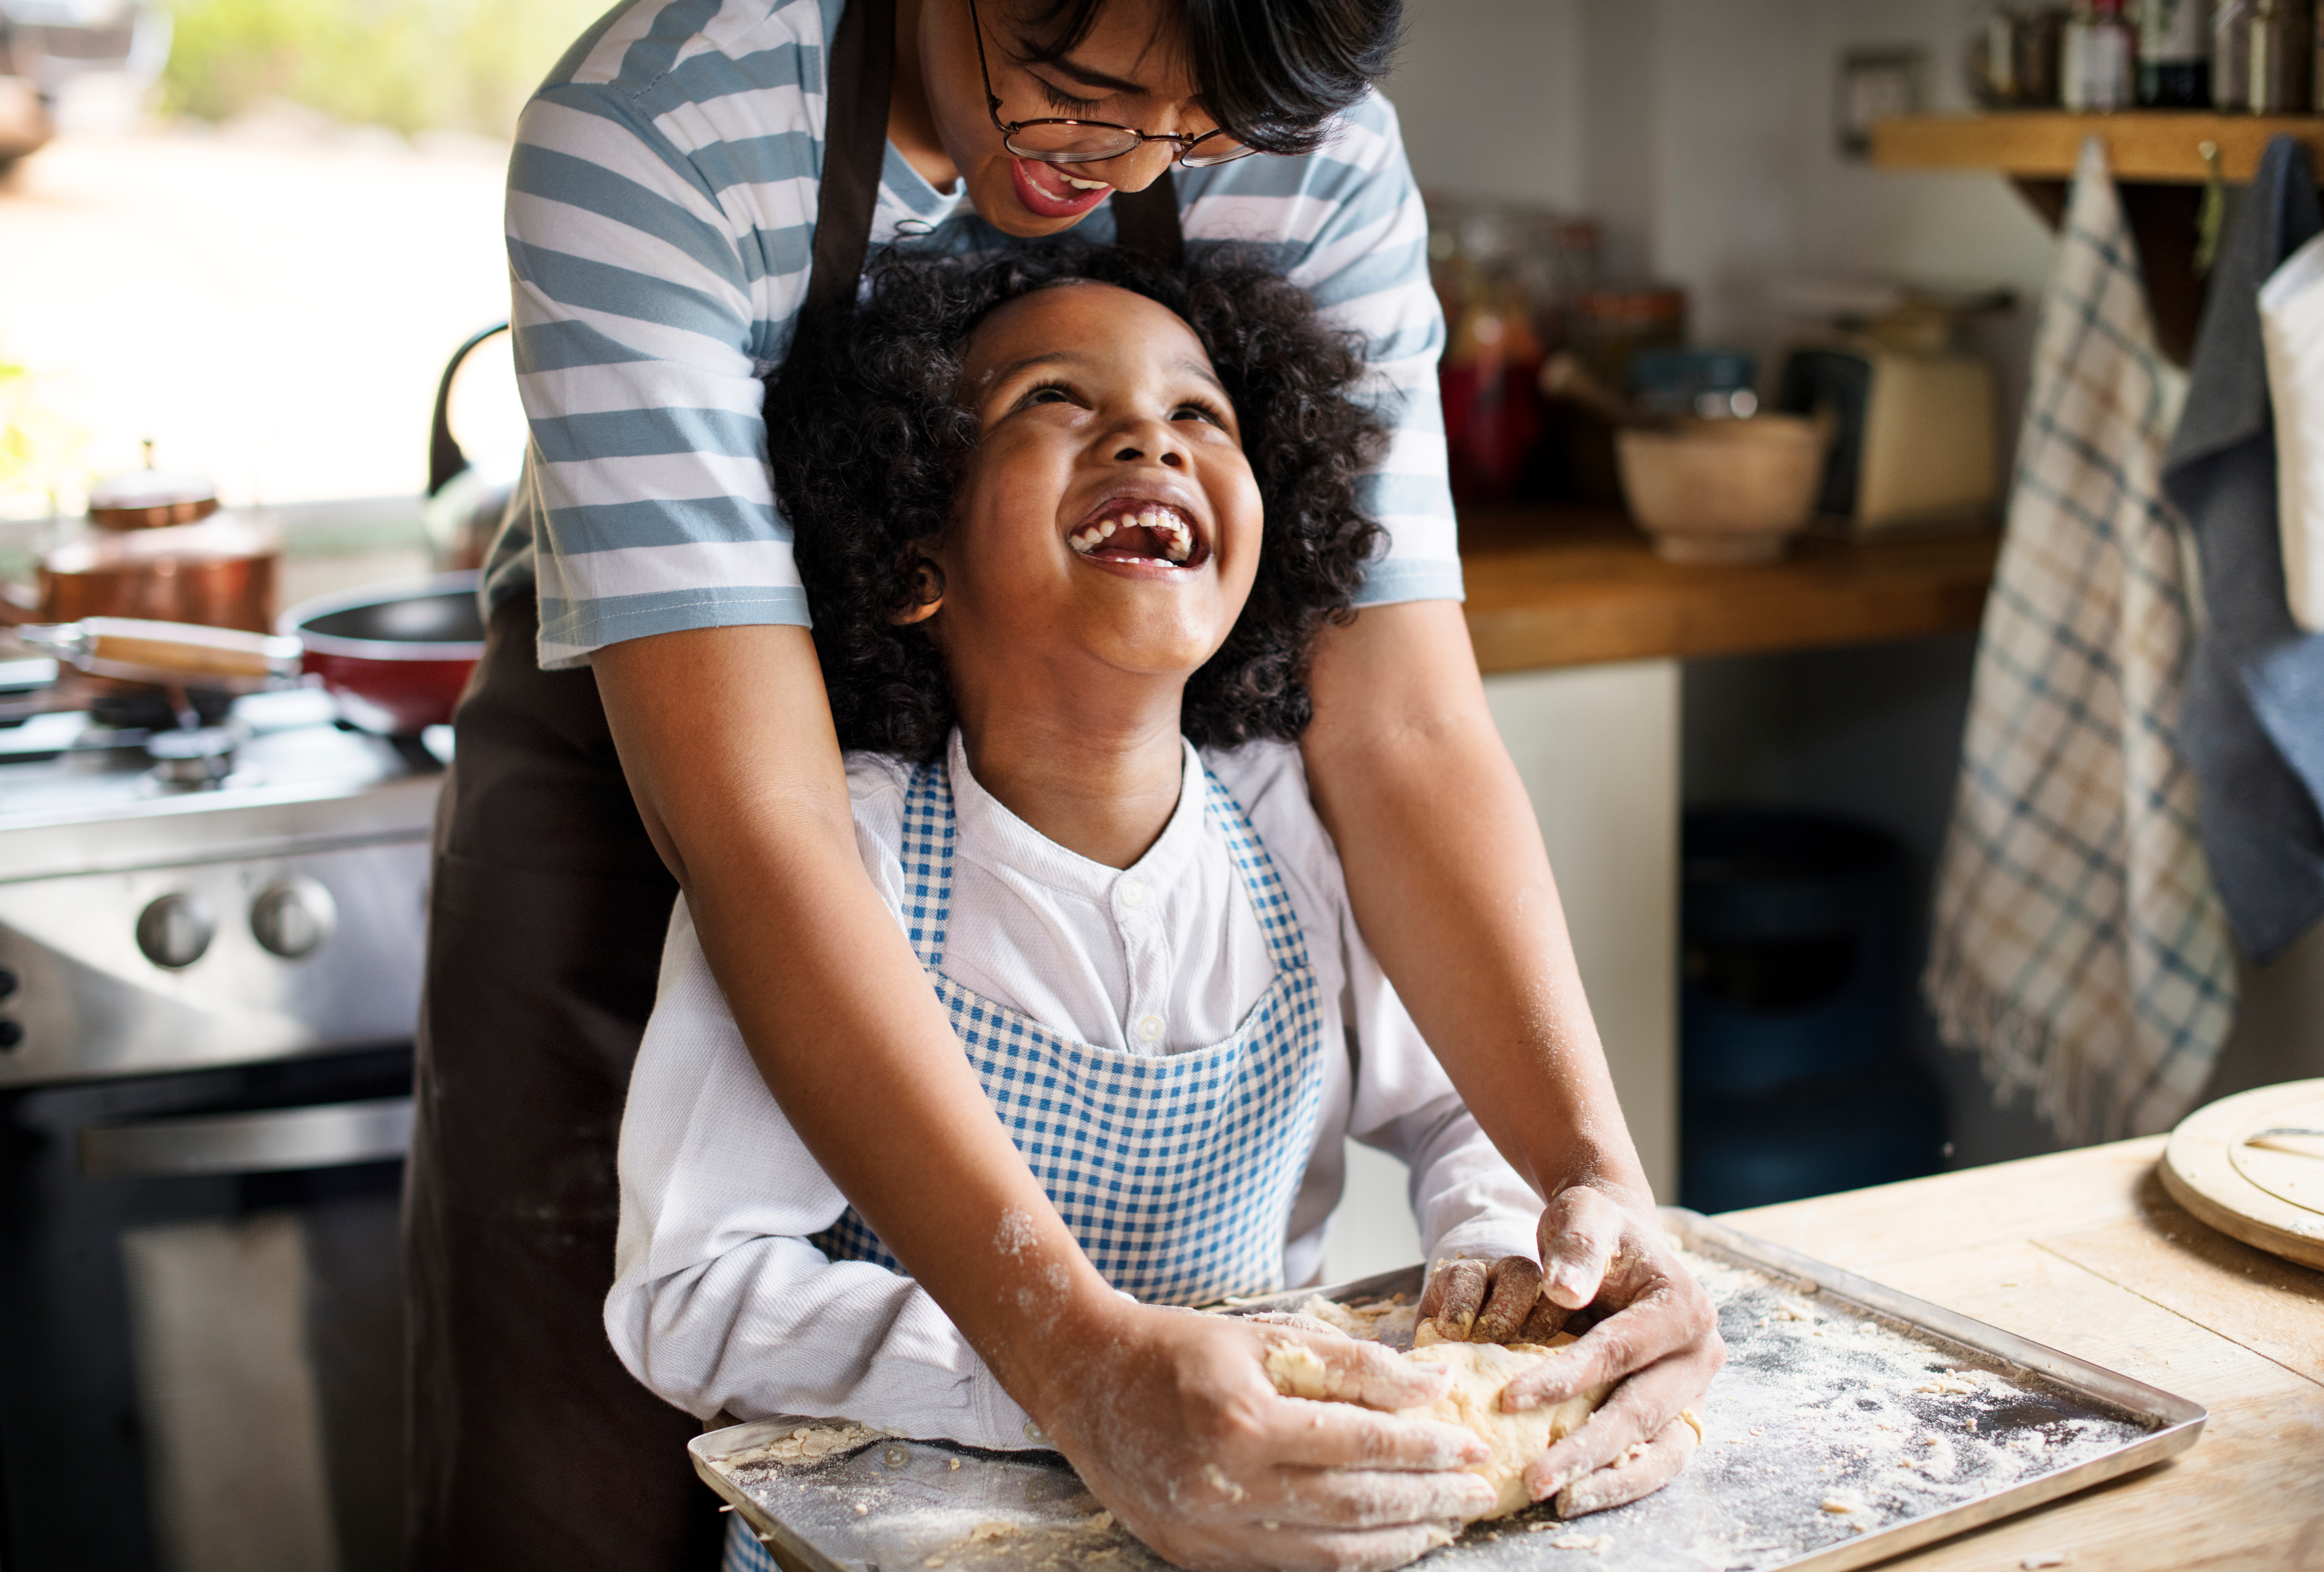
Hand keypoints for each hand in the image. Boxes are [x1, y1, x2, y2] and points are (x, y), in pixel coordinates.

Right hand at [1022, 1301, 1497, 1571]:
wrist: (1083, 1378)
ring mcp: (1210, 1531)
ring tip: (1448, 1523)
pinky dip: (1349, 1559)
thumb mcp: (1264, 1336)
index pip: (1362, 1442)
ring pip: (1331, 1553)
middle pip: (1356, 1505)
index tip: (1472, 1443)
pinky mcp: (1197, 1557)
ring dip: (1401, 1541)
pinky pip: (1292, 1568)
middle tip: (1481, 1490)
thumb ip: (1352, 1362)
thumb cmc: (1178, 1348)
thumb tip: (1431, 1386)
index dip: (1427, 1446)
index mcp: (1243, 1420)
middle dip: (1430, 1498)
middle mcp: (1226, 1485)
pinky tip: (1387, 1542)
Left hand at [1419, 1186, 1722, 1517]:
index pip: (1618, 1352)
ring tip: (1558, 1501)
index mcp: (1684, 1308)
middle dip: (1587, 1448)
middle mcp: (1701, 1353)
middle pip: (1641, 1410)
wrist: (1618, 1240)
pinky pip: (1657, 1457)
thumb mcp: (1585, 1217)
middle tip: (1534, 1479)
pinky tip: (1579, 1495)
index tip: (1508, 1400)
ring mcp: (1693, 1388)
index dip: (1565, 1378)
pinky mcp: (1679, 1411)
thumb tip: (1564, 1291)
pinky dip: (1622, 1479)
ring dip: (1609, 1478)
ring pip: (1660, 1448)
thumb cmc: (1596, 1229)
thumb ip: (1578, 1248)